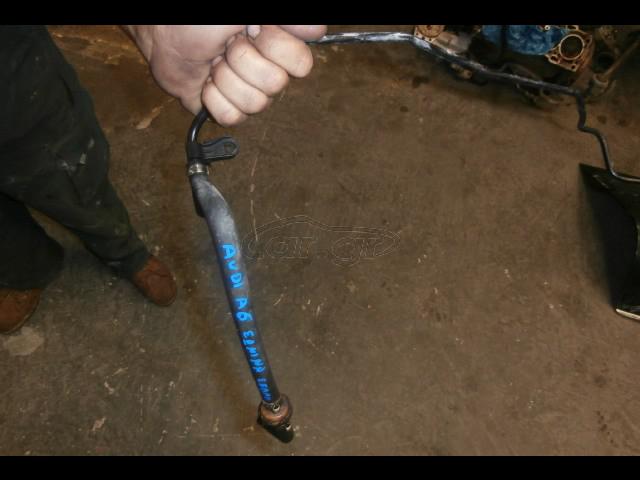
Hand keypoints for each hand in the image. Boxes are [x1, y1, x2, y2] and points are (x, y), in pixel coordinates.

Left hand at [126, 25, 326, 125]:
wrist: (162, 33)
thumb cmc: (199, 17)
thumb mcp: (245, 10)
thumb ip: (283, 19)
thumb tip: (318, 31)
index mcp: (279, 44)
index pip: (302, 64)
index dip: (276, 49)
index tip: (252, 30)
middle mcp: (269, 69)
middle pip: (276, 85)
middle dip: (242, 62)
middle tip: (226, 46)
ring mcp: (249, 91)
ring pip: (255, 104)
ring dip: (225, 79)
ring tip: (213, 61)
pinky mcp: (229, 108)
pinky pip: (233, 118)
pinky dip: (213, 99)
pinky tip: (206, 82)